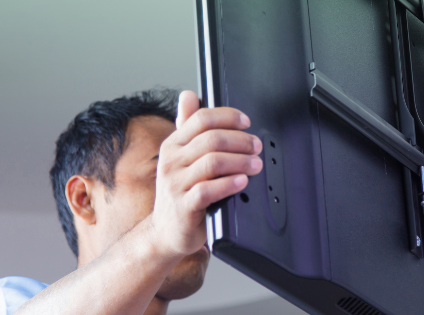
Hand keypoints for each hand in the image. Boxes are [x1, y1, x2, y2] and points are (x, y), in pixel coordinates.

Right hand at [150, 91, 262, 255]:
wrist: (166, 231)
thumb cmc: (180, 193)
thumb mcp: (180, 158)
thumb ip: (187, 127)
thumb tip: (189, 95)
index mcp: (173, 145)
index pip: (200, 119)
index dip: (228, 117)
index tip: (247, 122)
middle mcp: (171, 161)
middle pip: (211, 139)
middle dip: (240, 140)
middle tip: (257, 146)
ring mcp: (175, 184)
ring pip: (213, 162)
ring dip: (240, 161)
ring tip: (256, 165)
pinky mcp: (183, 207)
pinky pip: (209, 190)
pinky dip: (229, 184)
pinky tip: (242, 182)